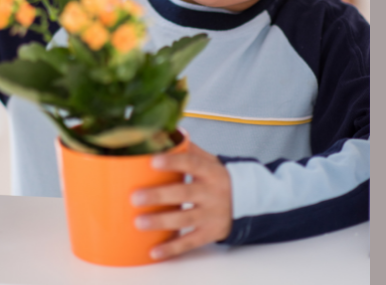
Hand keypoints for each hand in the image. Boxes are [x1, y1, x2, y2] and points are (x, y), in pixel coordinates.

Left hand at [131, 142, 232, 259]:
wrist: (249, 203)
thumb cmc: (220, 180)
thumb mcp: (211, 162)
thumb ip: (189, 150)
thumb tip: (166, 134)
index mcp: (211, 172)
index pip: (192, 163)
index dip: (173, 162)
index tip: (153, 161)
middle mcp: (211, 193)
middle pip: (184, 193)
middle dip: (159, 196)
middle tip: (135, 197)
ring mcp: (211, 215)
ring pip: (185, 219)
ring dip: (161, 222)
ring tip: (139, 222)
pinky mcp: (210, 233)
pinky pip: (190, 242)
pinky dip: (172, 248)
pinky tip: (154, 251)